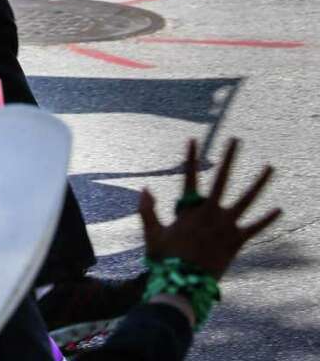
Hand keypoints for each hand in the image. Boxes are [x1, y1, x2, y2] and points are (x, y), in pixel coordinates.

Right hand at [139, 139, 280, 279]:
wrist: (184, 285)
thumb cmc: (166, 260)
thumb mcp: (152, 232)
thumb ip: (147, 209)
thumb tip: (145, 188)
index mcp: (189, 209)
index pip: (190, 175)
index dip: (190, 156)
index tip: (193, 139)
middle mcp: (210, 212)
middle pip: (222, 179)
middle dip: (229, 157)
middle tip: (235, 139)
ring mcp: (225, 226)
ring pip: (246, 199)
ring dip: (259, 182)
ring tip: (269, 167)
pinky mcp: (236, 241)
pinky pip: (255, 228)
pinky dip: (267, 219)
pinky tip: (279, 209)